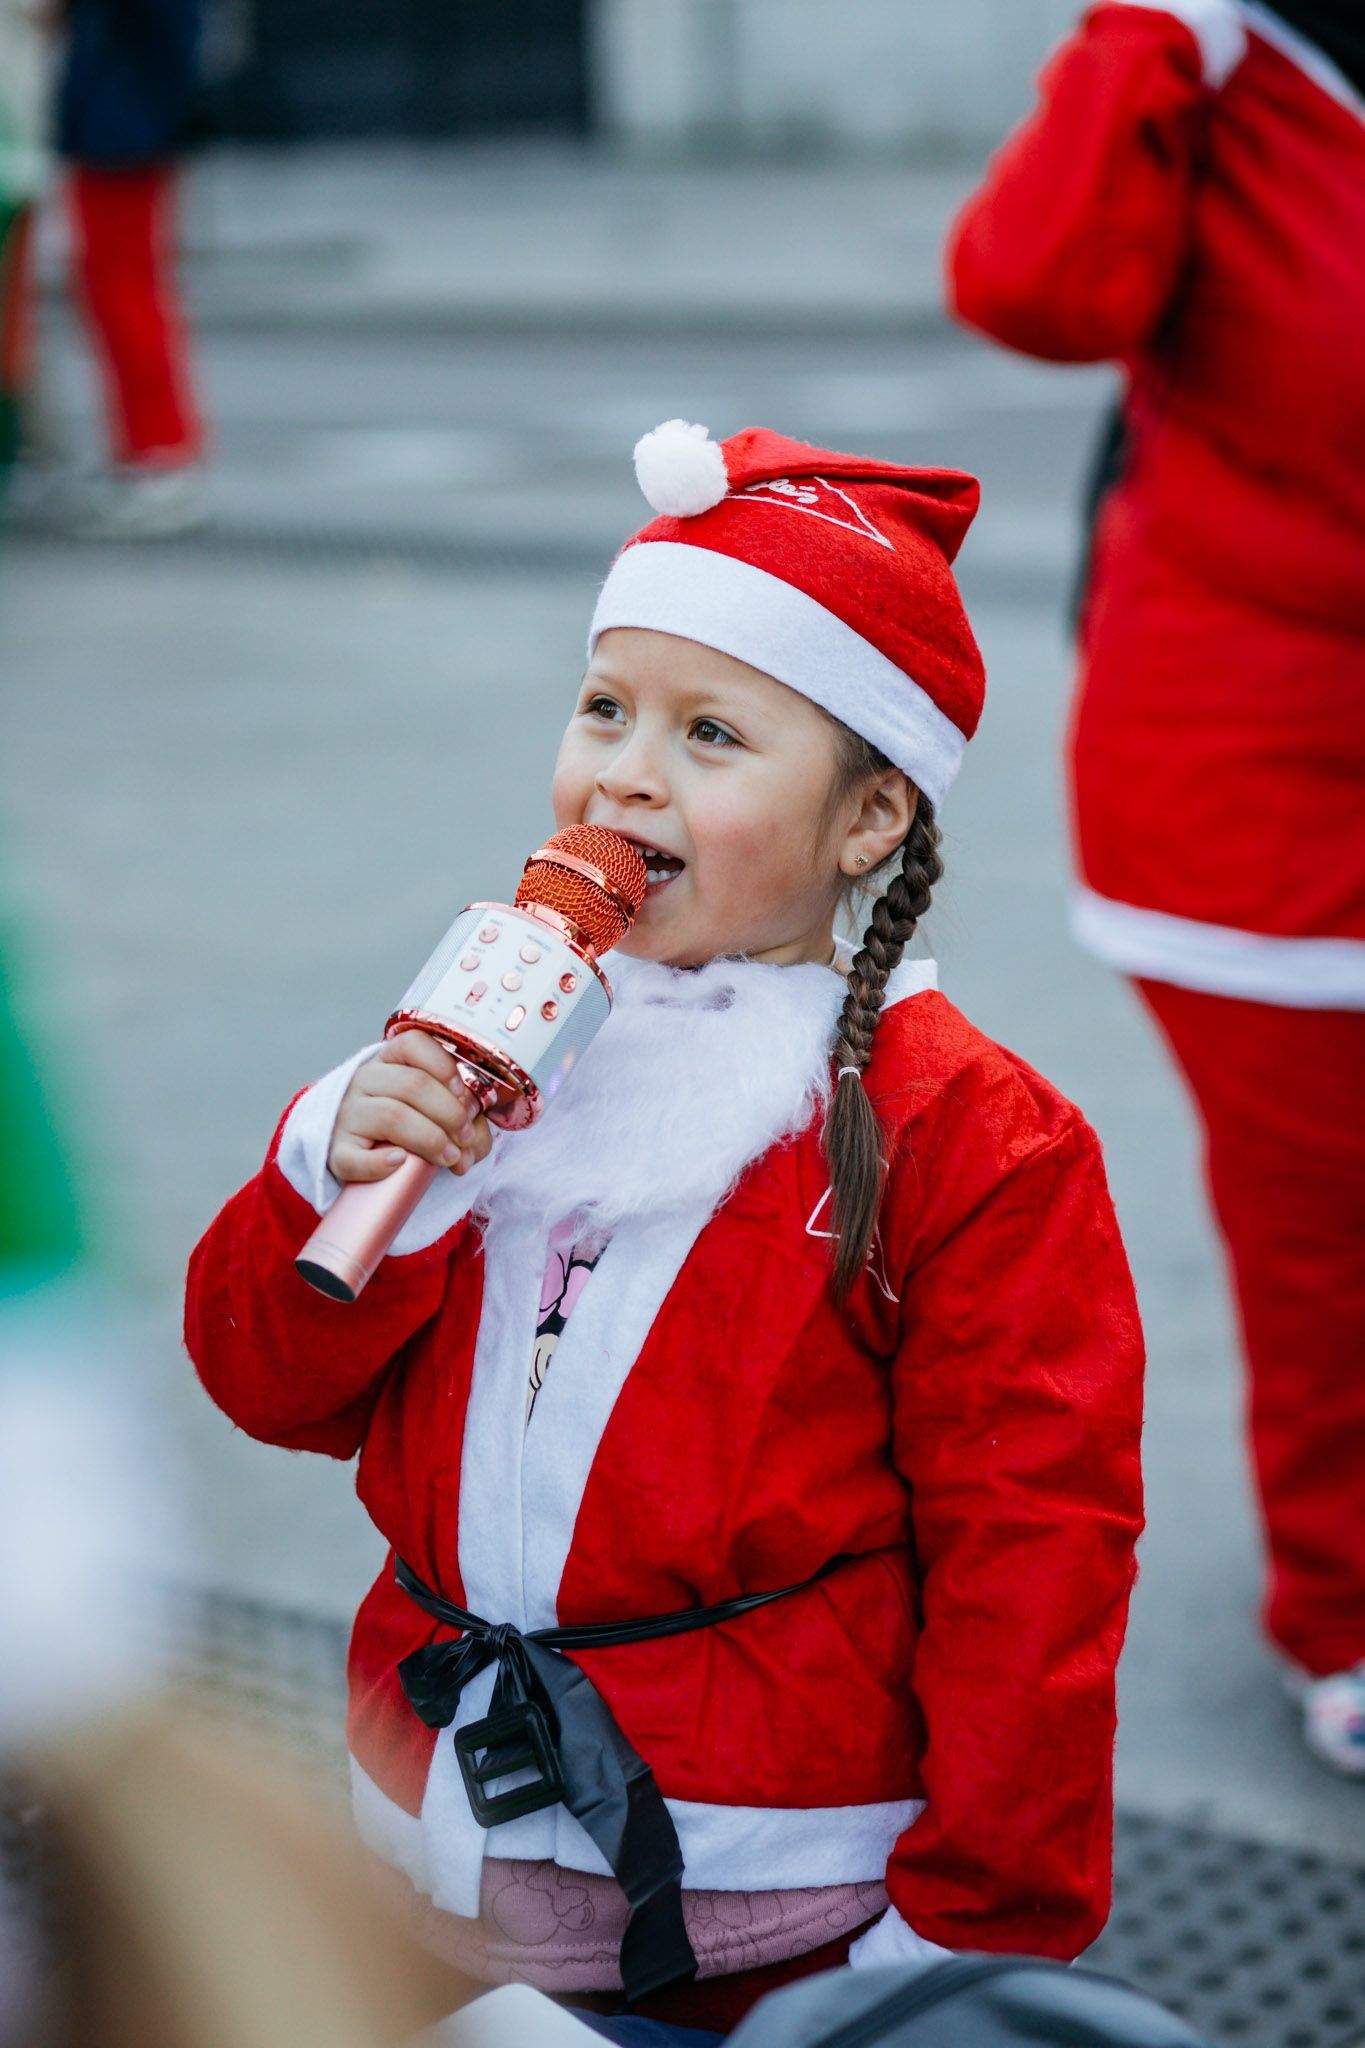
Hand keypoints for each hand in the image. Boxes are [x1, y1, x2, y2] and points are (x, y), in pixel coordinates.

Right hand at [328, 1031, 492, 1183]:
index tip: (463, 1095)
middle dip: (449, 1113)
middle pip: (412, 1084)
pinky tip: (399, 1162)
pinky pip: (354, 1157)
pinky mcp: (337, 1150)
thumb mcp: (440, 1113)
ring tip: (449, 1157)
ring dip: (429, 1139)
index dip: (444, 1067)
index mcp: (390, 1061)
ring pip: (392, 1116)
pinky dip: (379, 1163)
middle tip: (464, 1137)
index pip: (413, 1044)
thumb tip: (472, 1144)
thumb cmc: (409, 1126)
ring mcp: (347, 1114)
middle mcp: (365, 1080)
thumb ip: (467, 1122)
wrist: (362, 1151)